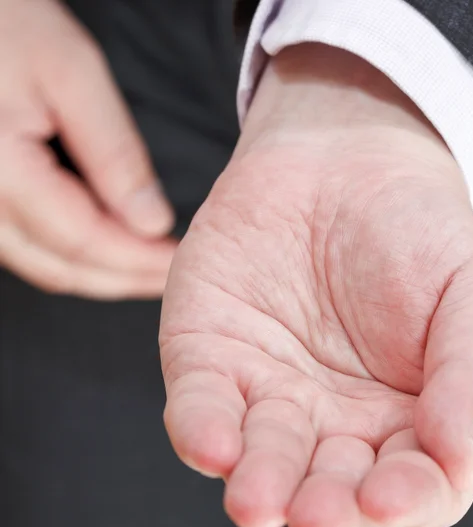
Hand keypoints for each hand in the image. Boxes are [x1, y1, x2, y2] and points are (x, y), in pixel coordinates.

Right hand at [0, 0, 175, 298]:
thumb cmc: (6, 23)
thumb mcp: (72, 74)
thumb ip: (114, 154)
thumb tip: (152, 222)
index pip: (83, 241)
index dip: (138, 259)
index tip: (180, 260)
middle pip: (62, 268)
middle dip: (125, 279)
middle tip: (174, 275)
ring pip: (45, 266)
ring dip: (103, 276)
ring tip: (150, 268)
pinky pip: (30, 249)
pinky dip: (76, 258)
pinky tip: (111, 248)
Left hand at [160, 44, 472, 526]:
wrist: (343, 161)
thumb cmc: (419, 231)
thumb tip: (457, 455)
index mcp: (405, 419)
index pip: (413, 487)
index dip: (407, 501)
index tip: (392, 496)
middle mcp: (334, 421)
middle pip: (329, 495)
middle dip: (324, 513)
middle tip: (317, 513)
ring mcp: (268, 394)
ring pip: (260, 465)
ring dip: (259, 487)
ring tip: (257, 499)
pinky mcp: (211, 359)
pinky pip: (201, 408)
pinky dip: (202, 431)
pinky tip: (213, 444)